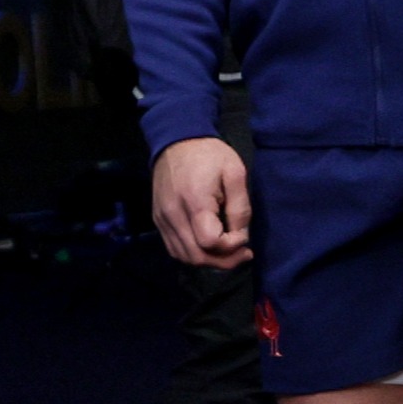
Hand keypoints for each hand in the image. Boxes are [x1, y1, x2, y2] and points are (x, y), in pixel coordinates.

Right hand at [150, 137, 252, 269]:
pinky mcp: (158, 220)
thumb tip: (240, 236)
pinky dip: (193, 254)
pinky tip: (209, 247)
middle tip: (244, 254)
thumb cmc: (210, 155)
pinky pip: (174, 248)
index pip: (210, 242)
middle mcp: (173, 216)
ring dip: (209, 261)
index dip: (231, 246)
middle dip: (224, 262)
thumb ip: (240, 207)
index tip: (244, 234)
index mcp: (194, 203)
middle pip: (196, 256)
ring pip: (183, 257)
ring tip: (229, 253)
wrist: (177, 141)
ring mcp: (162, 220)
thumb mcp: (235, 173)